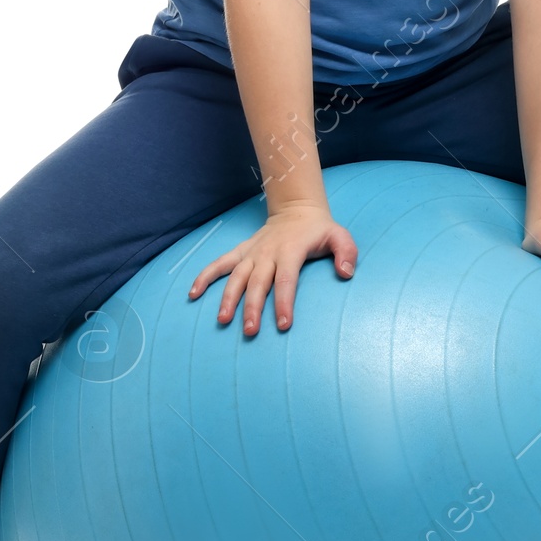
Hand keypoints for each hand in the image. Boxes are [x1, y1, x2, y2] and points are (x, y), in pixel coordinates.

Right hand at [188, 200, 358, 335]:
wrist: (296, 209)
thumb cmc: (319, 230)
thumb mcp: (340, 236)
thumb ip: (347, 253)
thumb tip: (346, 273)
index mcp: (290, 251)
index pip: (286, 280)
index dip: (284, 302)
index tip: (282, 324)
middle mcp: (267, 253)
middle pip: (257, 283)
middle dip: (252, 308)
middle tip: (250, 331)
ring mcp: (251, 253)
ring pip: (236, 277)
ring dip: (228, 298)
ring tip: (222, 320)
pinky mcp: (241, 253)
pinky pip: (219, 264)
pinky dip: (204, 277)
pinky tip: (193, 294)